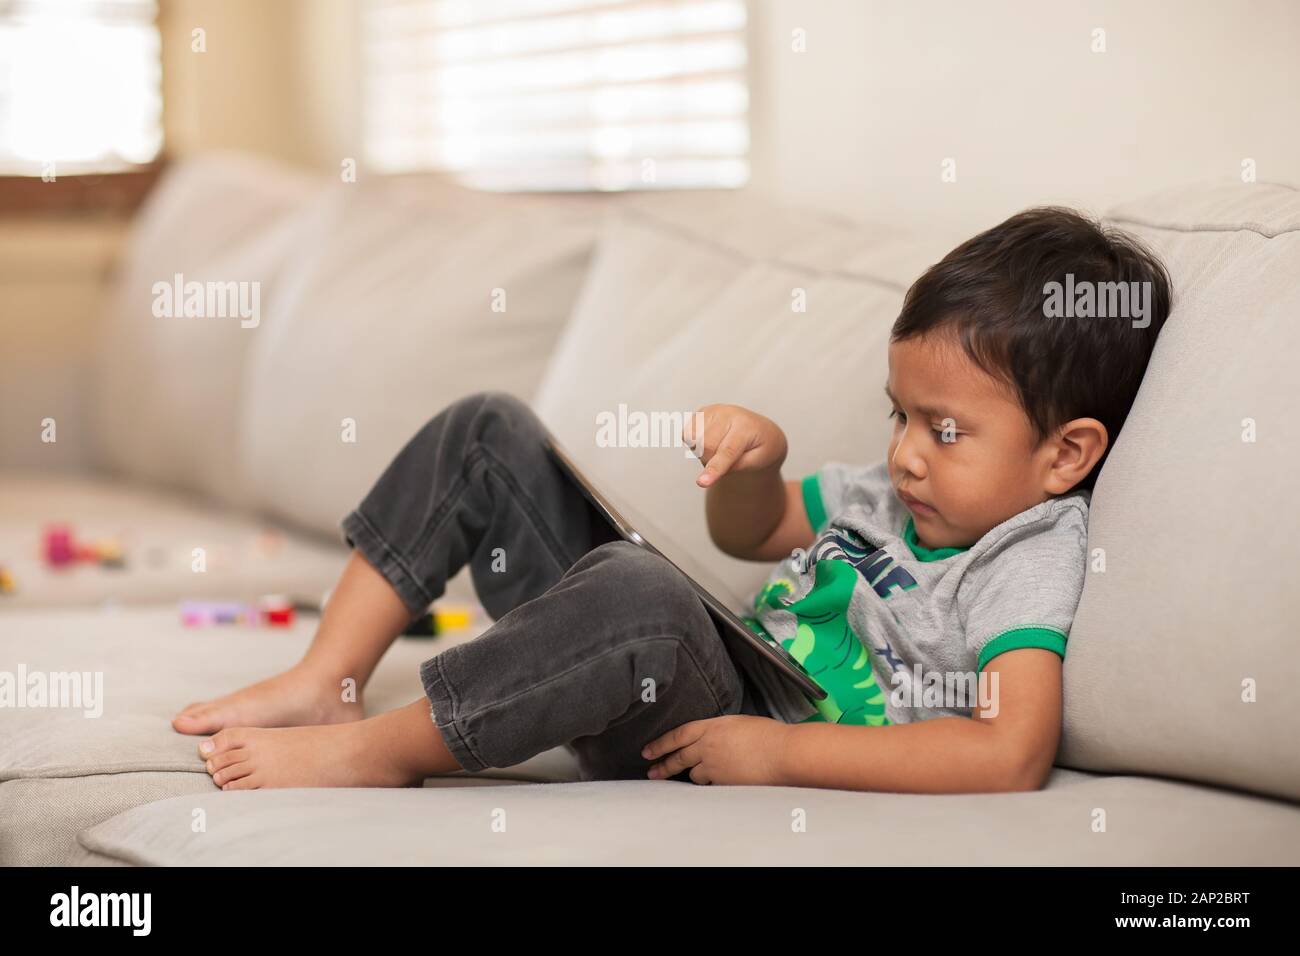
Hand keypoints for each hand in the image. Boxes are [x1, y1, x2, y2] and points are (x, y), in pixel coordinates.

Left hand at [642, 714, 790, 784]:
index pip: (678, 735)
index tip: (648, 751)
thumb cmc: (769, 735)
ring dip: (692, 776)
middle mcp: (708, 746)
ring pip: (694, 775)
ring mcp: (715, 766)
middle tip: (652, 772)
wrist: (782, 753)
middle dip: (663, 766)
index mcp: (712, 726)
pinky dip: (712, 785)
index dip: (660, 743)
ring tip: (689, 780)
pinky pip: (711, 786)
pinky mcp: (723, 783)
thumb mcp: (739, 724)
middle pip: (678, 757)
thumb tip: (715, 738)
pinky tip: (717, 785)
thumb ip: (721, 731)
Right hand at [683, 404, 787, 487]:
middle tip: (729, 458)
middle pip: (706, 447)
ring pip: (693, 441)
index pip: (726, 451)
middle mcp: (728, 413)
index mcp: (746, 426)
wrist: (762, 431)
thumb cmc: (761, 447)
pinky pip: (687, 435)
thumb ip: (735, 467)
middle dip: (712, 460)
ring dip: (704, 452)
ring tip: (722, 446)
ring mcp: (714, 410)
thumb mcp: (758, 461)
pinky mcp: (702, 412)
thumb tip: (709, 475)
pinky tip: (713, 439)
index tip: (702, 483)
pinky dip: (697, 443)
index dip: (714, 468)